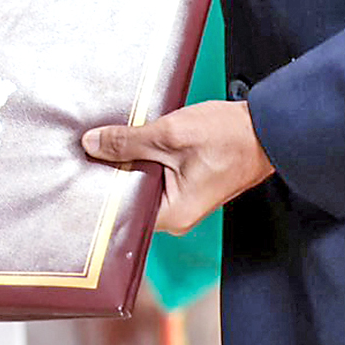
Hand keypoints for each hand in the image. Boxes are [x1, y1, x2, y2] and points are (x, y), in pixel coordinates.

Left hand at [81, 100, 275, 232]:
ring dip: (126, 163)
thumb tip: (92, 144)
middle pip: (128, 197)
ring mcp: (181, 201)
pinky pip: (153, 176)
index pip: (120, 210)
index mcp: (172, 215)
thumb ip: (127, 141)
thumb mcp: (169, 134)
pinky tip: (128, 143)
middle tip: (85, 150)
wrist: (266, 129)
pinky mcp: (184, 185)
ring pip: (139, 183)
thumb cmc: (229, 137)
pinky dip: (141, 160)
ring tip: (103, 143)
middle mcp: (176, 216)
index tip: (78, 167)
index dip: (98, 187)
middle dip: (109, 173)